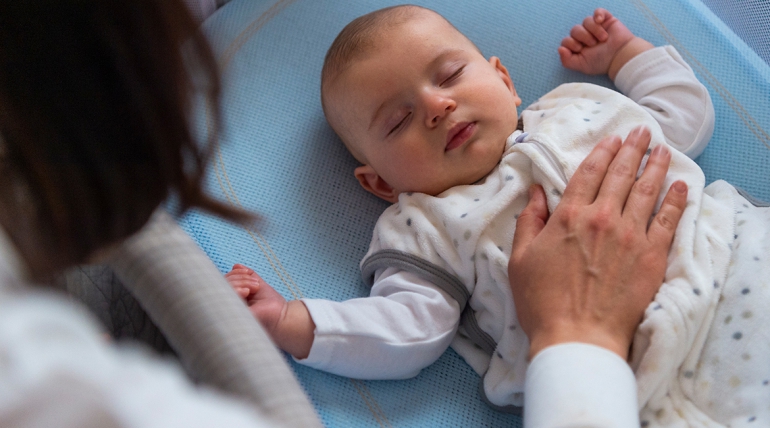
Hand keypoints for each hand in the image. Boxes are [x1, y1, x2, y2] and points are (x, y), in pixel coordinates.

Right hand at [225, 264, 287, 334]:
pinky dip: (235, 290)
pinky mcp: (230, 316)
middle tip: (256, 284)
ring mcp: (228, 311)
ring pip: (222, 289)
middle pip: (222, 284)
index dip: (234, 274)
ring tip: (254, 288)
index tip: (248, 272)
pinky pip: (224, 299)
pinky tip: (247, 292)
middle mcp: (228, 304)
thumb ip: (247, 276)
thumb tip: (236, 265)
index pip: (224, 282)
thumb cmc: (271, 304)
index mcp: (233, 297)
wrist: (282, 316)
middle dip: (239, 278)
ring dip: (240, 283)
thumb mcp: (257, 284)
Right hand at [508, 127, 687, 359]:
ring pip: (647, 190)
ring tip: (662, 148)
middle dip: (632, 149)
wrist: (577, 336)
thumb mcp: (520, 259)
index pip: (589, 173)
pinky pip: (668, 220)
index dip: (602, 152)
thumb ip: (529, 221)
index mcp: (569, 217)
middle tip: (642, 132)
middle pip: (621, 174)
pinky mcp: (652, 256)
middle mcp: (602, 218)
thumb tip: (536, 192)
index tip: (613, 138)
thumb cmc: (542, 302)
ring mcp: (630, 236)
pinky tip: (681, 185)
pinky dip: (676, 199)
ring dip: (655, 165)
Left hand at [558, 8, 651, 78]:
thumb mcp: (582, 66)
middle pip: (575, 30)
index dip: (570, 43)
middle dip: (582, 37)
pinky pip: (598, 11)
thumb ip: (567, 61)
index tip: (580, 49)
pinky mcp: (606, 20)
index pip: (566, 40)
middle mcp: (585, 36)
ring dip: (593, 30)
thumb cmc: (602, 62)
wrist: (621, 56)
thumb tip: (559, 48)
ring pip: (586, 21)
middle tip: (593, 44)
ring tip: (603, 39)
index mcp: (578, 47)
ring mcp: (596, 27)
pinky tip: (600, 21)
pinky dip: (598, 14)